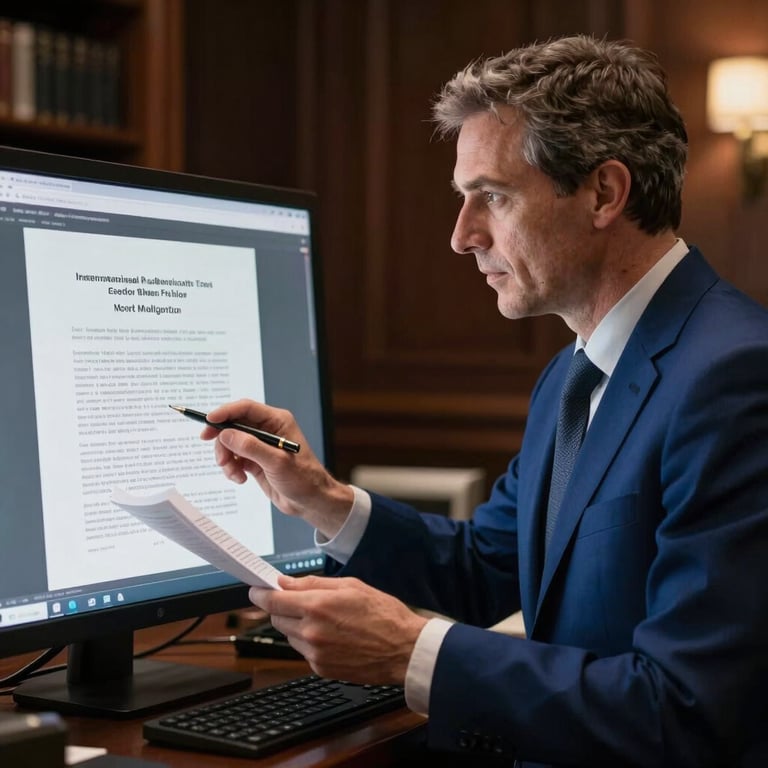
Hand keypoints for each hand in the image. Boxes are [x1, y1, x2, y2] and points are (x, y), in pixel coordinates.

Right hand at [201, 399, 352, 536]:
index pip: (245, 408)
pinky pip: (233, 458)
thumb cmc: (303, 479)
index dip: (225, 412)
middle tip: (220, 458)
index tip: (208, 422)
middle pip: (233, 425)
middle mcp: (267, 429)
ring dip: (227, 458)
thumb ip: (251, 447)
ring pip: (230, 443)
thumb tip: (226, 434)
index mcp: (277, 421)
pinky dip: (231, 468)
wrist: (309, 501)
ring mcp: (259, 445)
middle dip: (223, 441)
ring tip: (234, 473)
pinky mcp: (254, 460)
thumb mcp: (276, 462)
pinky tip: (240, 478)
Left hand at [249, 575, 428, 684]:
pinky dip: (310, 641)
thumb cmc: (383, 614)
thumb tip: (287, 582)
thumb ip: (313, 583)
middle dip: (283, 607)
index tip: (256, 590)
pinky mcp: (320, 668)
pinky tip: (332, 635)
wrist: (403, 650)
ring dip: (297, 625)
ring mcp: (315, 653)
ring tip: (326, 619)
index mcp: (318, 606)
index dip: (260, 593)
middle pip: (277, 618)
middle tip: (301, 601)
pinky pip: (303, 651)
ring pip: (289, 635)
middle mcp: (311, 632)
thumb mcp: (351, 585)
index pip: (273, 600)